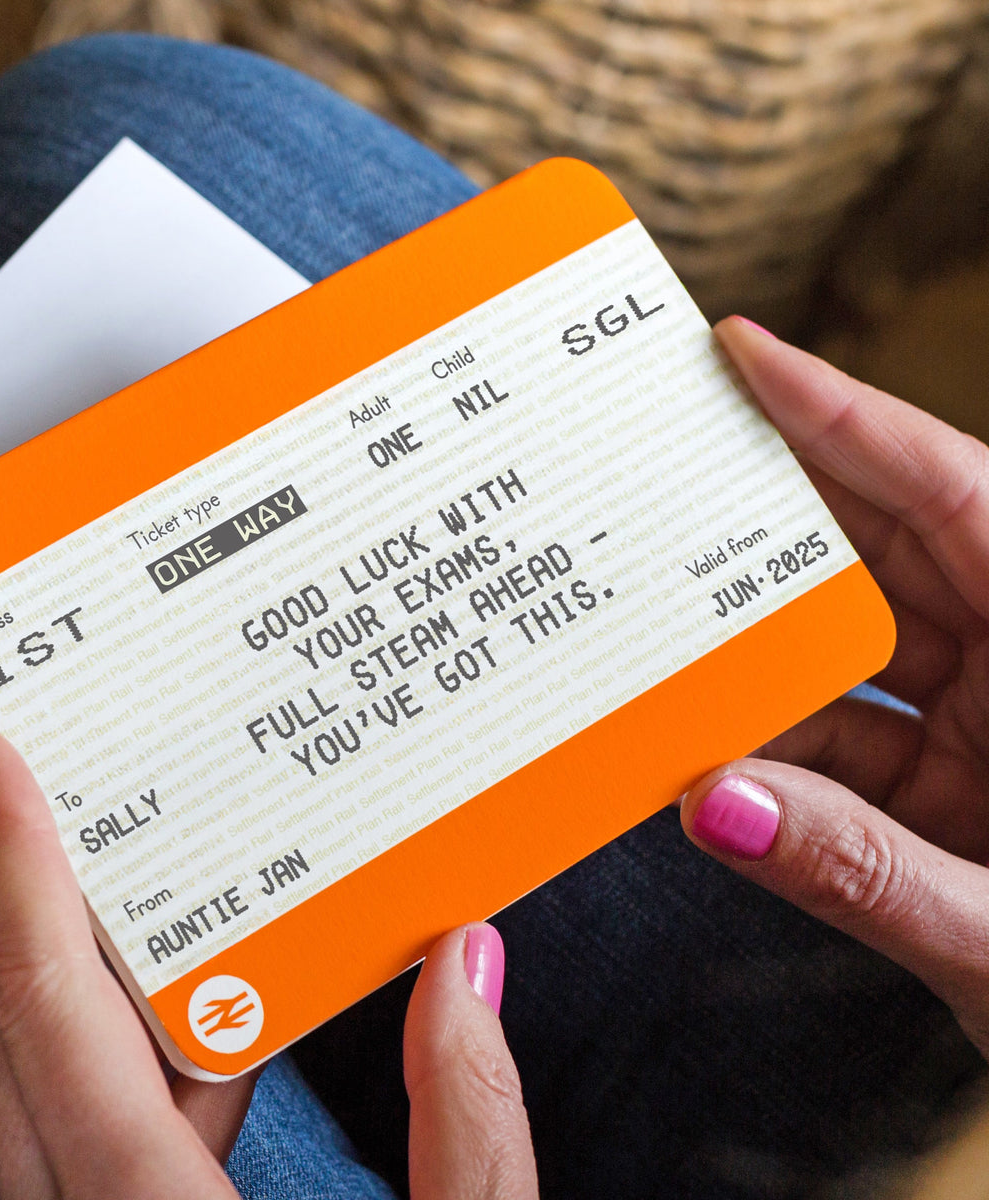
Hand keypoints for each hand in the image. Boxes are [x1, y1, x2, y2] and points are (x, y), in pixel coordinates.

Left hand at [0, 719, 537, 1198]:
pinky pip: (93, 1140)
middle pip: (24, 1035)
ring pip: (45, 1088)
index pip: (59, 1016)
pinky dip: (145, 1063)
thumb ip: (470, 1125)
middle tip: (54, 785)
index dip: (18, 872)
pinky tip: (226, 1023)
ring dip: (97, 976)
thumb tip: (467, 965)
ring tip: (154, 876)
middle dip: (31, 893)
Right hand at [681, 316, 988, 1058]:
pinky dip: (779, 745)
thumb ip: (865, 871)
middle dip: (770, 522)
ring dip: (759, 654)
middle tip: (660, 480)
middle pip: (890, 551)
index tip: (742, 353)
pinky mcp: (958, 784)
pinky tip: (712, 753)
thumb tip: (716, 805)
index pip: (955, 494)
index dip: (844, 414)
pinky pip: (851, 733)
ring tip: (662, 635)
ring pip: (856, 646)